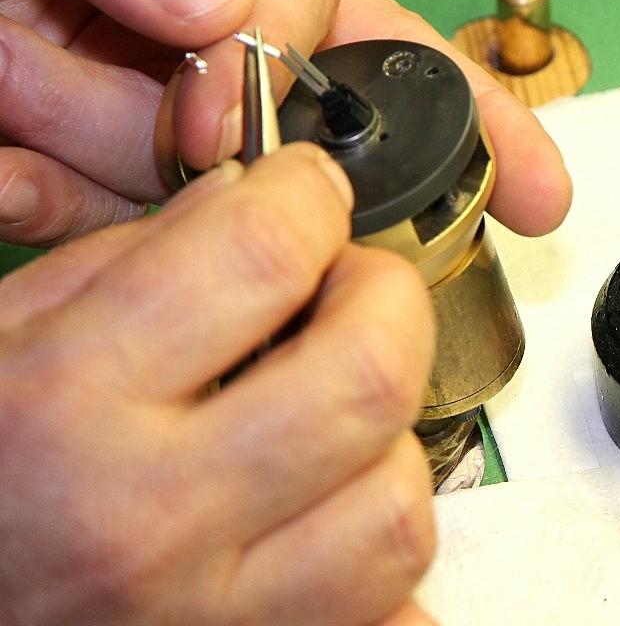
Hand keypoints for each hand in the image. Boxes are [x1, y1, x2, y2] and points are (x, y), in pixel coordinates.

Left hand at [0, 0, 569, 245]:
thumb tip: (224, 9)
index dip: (303, 58)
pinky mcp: (76, 162)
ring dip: (94, 138)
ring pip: (195, 179)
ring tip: (1, 61)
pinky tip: (0, 161)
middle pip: (309, 110)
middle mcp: (208, 16)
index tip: (245, 110)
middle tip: (391, 181)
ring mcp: (147, 97)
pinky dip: (37, 195)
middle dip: (297, 152)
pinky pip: (85, 209)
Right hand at [0, 143, 437, 624]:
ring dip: (385, 440)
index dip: (308, 195)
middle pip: (371, 376)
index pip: (265, 255)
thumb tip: (247, 201)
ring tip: (328, 418)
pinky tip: (330, 519)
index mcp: (64, 408)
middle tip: (347, 291)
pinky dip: (382, 562)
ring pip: (398, 508)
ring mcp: (208, 617)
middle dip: (385, 300)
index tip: (307, 193)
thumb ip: (118, 263)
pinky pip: (386, 613)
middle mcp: (148, 522)